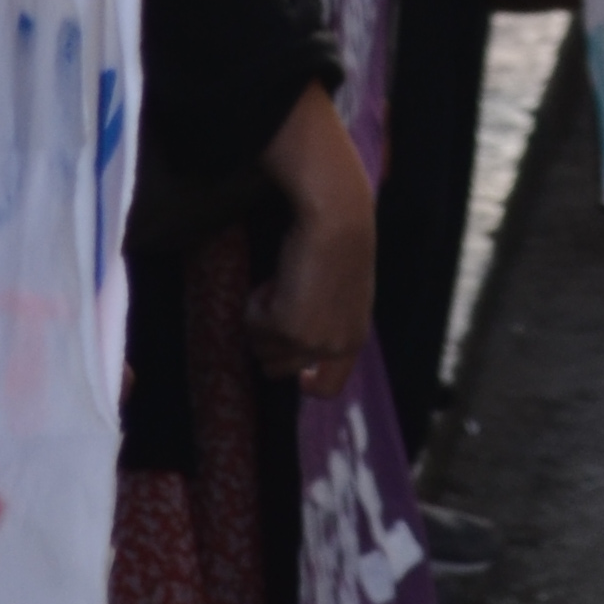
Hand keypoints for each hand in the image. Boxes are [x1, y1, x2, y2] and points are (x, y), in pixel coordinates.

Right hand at [246, 86, 374, 396]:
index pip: (330, 387)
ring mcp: (309, 342)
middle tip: (280, 299)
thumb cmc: (339, 241)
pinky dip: (255, 300)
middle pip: (280, 369)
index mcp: (353, 339)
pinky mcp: (285, 327)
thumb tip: (298, 346)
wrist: (336, 216)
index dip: (309, 385)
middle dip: (271, 338)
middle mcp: (332, 348)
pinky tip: (276, 276)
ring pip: (261, 347)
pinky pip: (250, 323)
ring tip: (282, 281)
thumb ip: (329, 321)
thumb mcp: (343, 293)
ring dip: (262, 316)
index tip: (298, 379)